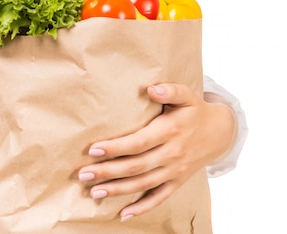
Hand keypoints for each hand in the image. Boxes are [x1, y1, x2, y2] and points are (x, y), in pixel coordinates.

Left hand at [76, 82, 235, 221]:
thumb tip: (152, 88)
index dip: (116, 147)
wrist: (220, 132)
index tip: (93, 149)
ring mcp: (175, 171)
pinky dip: (142, 208)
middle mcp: (171, 155)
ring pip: (143, 184)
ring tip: (94, 192)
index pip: (138, 143)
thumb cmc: (195, 111)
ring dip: (118, 190)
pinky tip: (123, 214)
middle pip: (136, 166)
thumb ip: (170, 90)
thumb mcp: (186, 95)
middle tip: (84, 174)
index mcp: (170, 132)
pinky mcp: (177, 182)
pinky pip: (159, 198)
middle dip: (108, 172)